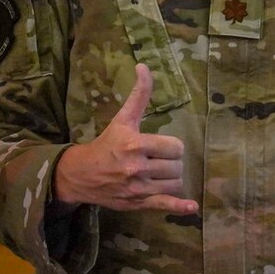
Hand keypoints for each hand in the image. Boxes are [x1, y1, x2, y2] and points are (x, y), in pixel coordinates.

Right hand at [51, 65, 196, 214]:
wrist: (82, 174)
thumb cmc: (106, 144)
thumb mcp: (122, 119)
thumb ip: (138, 95)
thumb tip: (144, 66)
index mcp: (134, 145)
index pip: (174, 147)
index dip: (173, 147)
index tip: (163, 147)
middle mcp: (137, 167)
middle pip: (176, 166)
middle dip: (172, 162)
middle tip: (160, 160)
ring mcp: (138, 188)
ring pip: (174, 184)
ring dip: (172, 179)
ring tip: (161, 174)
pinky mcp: (138, 203)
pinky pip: (164, 206)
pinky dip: (179, 207)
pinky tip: (192, 207)